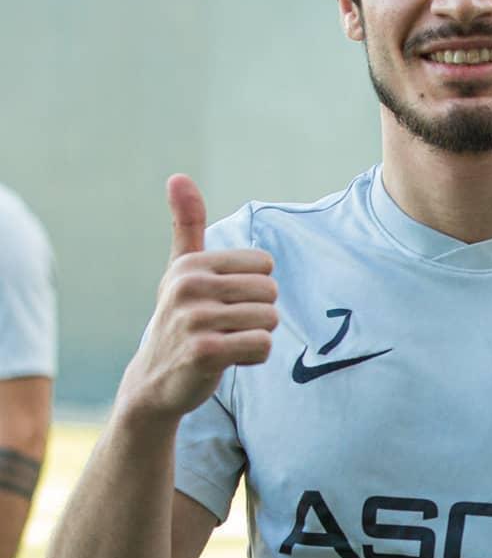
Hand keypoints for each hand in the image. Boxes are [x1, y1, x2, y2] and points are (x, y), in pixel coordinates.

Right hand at [118, 174, 277, 420]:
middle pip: (270, 292)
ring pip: (269, 320)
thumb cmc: (180, 319)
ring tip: (226, 342)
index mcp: (192, 264)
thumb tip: (178, 176)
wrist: (155, 381)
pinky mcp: (205, 352)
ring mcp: (195, 319)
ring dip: (256, 337)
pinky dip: (253, 357)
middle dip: (258, 315)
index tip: (224, 303)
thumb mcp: (181, 271)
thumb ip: (186, 225)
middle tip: (226, 327)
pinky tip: (228, 360)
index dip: (254, 289)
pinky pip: (262, 345)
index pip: (264, 265)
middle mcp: (190, 286)